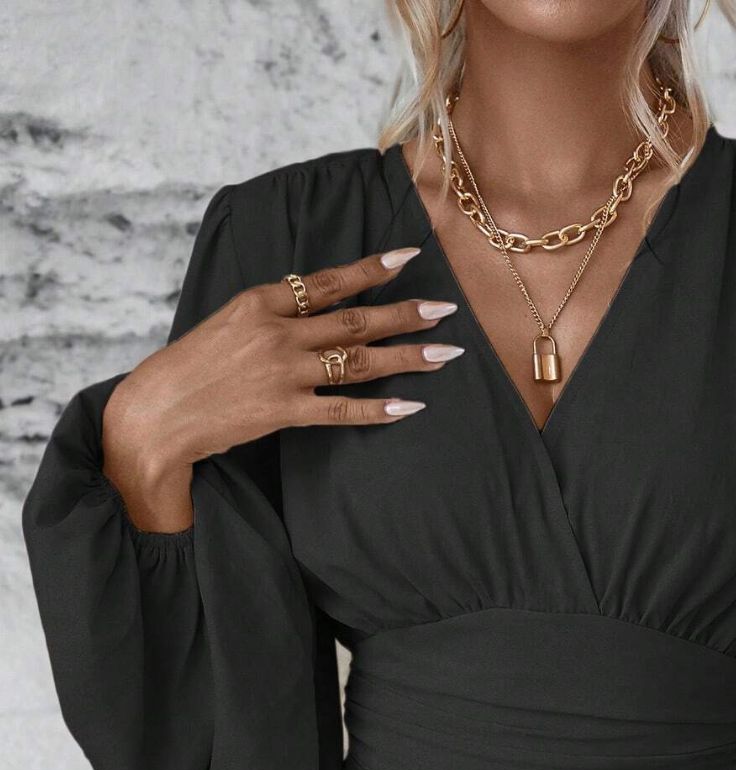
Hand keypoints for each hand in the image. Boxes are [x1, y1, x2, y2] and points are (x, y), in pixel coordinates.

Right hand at [102, 247, 460, 530]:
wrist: (158, 413)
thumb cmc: (192, 367)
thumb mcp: (226, 323)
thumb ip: (271, 314)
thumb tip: (313, 305)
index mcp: (260, 303)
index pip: (327, 282)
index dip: (370, 269)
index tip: (408, 257)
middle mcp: (276, 334)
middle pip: (355, 320)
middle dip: (405, 313)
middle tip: (446, 308)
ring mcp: (282, 373)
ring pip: (358, 361)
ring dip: (406, 356)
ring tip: (444, 353)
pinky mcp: (283, 411)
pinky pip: (342, 409)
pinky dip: (378, 409)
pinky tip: (409, 405)